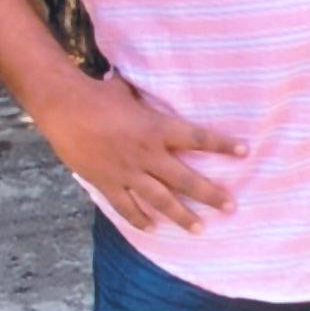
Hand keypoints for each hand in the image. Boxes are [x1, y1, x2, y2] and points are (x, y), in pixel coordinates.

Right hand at [35, 71, 247, 233]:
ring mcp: (127, 172)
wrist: (65, 109)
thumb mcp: (131, 91)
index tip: (244, 151)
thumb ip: (147, 96)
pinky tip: (153, 228)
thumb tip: (156, 82)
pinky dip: (140, 219)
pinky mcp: (107, 183)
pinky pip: (127, 208)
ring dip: (181, 216)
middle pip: (185, 179)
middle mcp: (147, 154)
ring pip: (160, 200)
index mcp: (157, 128)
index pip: (197, 138)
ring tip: (200, 229)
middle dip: (210, 194)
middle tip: (231, 206)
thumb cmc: (99, 93)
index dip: (222, 145)